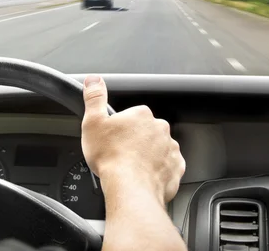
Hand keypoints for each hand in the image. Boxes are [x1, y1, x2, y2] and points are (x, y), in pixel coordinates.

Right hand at [81, 75, 185, 204]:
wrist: (130, 188)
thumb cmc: (112, 158)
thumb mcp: (93, 123)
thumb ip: (94, 98)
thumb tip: (93, 80)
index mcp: (142, 115)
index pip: (133, 115)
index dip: (121, 128)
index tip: (114, 139)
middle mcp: (160, 128)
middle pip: (146, 132)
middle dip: (136, 141)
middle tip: (121, 155)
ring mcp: (170, 148)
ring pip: (158, 148)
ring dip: (148, 156)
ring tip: (132, 168)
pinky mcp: (176, 168)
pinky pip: (167, 166)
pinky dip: (158, 171)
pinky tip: (145, 176)